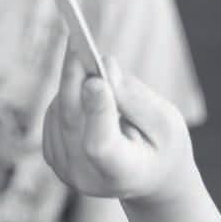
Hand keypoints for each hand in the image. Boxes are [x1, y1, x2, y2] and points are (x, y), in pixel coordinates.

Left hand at [42, 45, 193, 203]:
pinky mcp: (53, 155)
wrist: (149, 179)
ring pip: (60, 112)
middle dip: (74, 78)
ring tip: (94, 66)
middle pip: (71, 121)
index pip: (100, 145)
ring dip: (74, 82)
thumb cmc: (163, 148)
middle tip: (77, 42)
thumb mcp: (167, 122)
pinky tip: (88, 90)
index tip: (97, 80)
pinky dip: (70, 94)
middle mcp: (86, 176)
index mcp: (122, 173)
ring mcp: (65, 168)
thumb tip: (105, 67)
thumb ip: (135, 98)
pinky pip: (54, 113)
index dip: (97, 112)